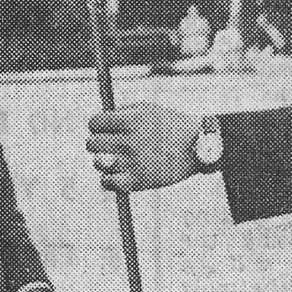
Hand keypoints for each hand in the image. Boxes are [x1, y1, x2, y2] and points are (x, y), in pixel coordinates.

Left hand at [88, 102, 202, 192]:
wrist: (199, 146)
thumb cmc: (169, 126)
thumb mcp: (147, 109)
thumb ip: (120, 112)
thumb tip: (95, 123)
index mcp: (131, 121)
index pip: (94, 123)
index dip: (98, 125)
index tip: (105, 128)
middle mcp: (130, 141)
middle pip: (92, 143)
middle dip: (99, 142)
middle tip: (111, 144)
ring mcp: (134, 162)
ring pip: (98, 162)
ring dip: (103, 160)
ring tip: (115, 158)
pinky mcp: (139, 181)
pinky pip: (108, 182)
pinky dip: (107, 179)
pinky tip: (115, 173)